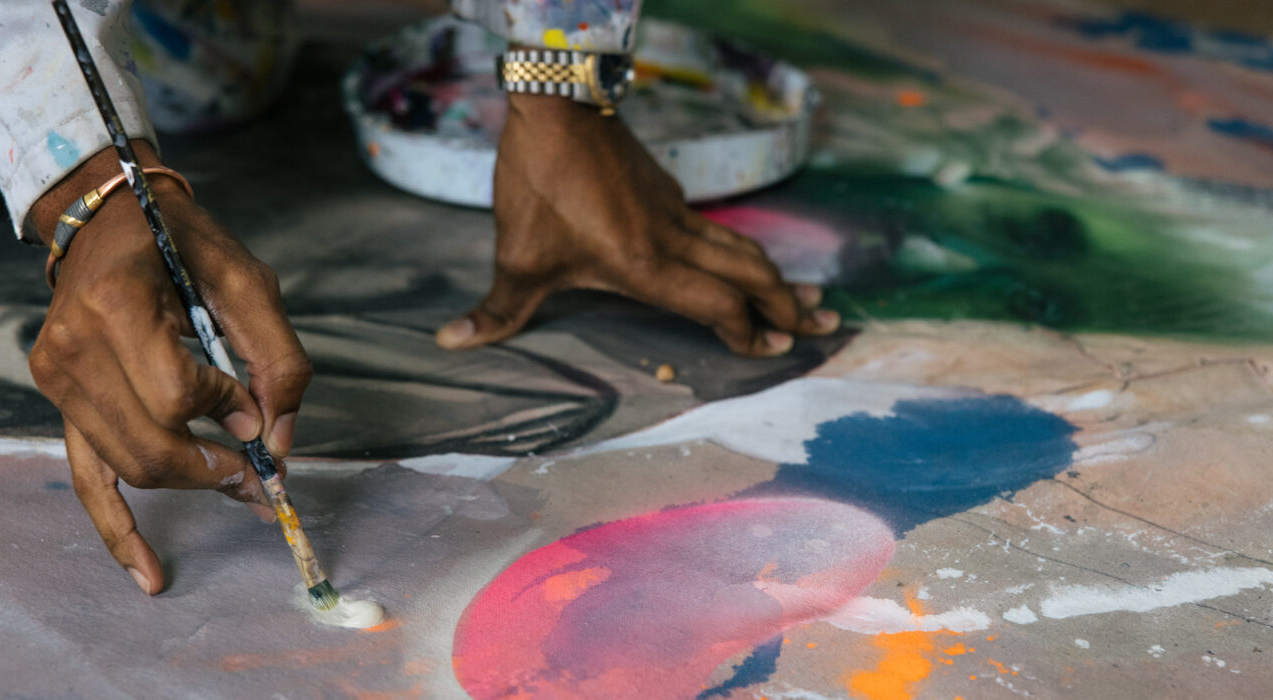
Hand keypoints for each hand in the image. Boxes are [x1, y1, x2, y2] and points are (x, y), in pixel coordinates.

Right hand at [28, 143, 311, 594]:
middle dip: (215, 469)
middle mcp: (73, 348)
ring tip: (243, 490)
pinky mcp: (61, 401)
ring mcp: (58, 380)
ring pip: (129, 466)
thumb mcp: (247, 281)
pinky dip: (120, 529)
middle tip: (265, 474)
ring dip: (191, 485)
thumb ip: (277, 359)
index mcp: (116, 305)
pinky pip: (89, 478)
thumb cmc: (183, 241)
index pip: (177, 394)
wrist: (109, 219)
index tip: (255, 404)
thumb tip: (279, 440)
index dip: (228, 410)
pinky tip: (150, 570)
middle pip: (150, 445)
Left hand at [436, 94, 838, 355]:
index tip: (771, 349)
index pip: (715, 304)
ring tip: (809, 299)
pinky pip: (717, 230)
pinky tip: (742, 265)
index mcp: (644, 263)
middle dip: (787, 305)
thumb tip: (451, 343)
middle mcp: (673, 238)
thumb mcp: (516, 254)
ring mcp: (676, 211)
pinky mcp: (668, 192)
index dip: (746, 330)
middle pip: (749, 274)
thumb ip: (497, 308)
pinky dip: (743, 253)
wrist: (556, 105)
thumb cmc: (538, 181)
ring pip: (742, 247)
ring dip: (777, 277)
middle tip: (821, 328)